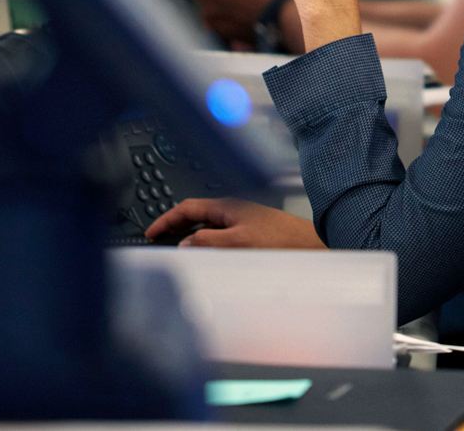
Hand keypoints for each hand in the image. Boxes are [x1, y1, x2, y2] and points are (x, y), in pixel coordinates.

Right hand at [145, 196, 324, 249]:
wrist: (311, 247)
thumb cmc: (281, 241)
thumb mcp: (237, 241)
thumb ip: (207, 240)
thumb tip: (184, 242)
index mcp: (228, 205)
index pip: (188, 208)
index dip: (166, 219)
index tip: (151, 232)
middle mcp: (234, 210)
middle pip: (196, 216)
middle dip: (176, 228)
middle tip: (160, 242)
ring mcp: (243, 221)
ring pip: (209, 227)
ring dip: (192, 238)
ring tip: (180, 253)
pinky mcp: (252, 233)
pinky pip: (220, 236)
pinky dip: (208, 245)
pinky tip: (208, 258)